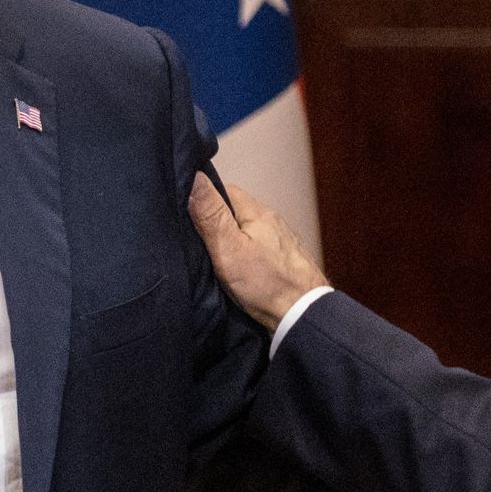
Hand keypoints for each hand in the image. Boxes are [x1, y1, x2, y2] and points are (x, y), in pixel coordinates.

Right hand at [188, 175, 328, 330]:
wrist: (303, 315)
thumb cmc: (267, 283)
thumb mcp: (228, 248)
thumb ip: (211, 214)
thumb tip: (194, 176)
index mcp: (257, 212)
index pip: (224, 190)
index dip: (203, 198)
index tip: (187, 212)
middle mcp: (271, 221)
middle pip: (235, 211)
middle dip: (216, 220)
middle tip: (197, 238)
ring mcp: (280, 241)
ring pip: (247, 230)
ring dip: (231, 238)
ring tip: (214, 255)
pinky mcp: (283, 261)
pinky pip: (258, 248)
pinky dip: (245, 253)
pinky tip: (238, 268)